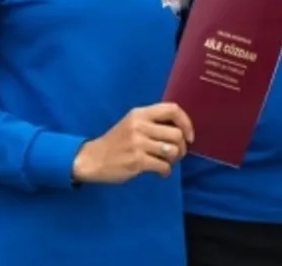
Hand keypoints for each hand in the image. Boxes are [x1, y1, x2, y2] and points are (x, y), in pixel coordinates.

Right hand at [70, 103, 195, 184]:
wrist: (92, 159)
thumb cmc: (116, 142)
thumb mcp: (132, 124)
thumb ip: (153, 123)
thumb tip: (182, 131)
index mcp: (140, 113)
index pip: (172, 109)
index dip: (186, 122)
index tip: (189, 136)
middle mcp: (139, 125)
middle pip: (177, 134)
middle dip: (182, 147)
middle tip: (175, 154)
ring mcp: (138, 143)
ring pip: (172, 150)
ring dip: (174, 160)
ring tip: (166, 162)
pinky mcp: (137, 161)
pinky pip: (164, 166)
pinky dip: (166, 171)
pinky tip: (160, 172)